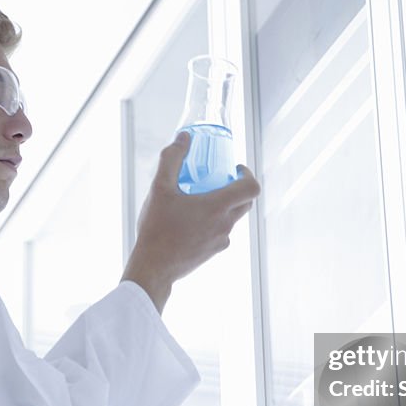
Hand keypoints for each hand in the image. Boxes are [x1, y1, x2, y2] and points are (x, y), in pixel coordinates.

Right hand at [122, 132, 259, 312]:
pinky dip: (214, 221)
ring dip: (224, 205)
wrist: (154, 267)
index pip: (252, 188)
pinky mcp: (214, 252)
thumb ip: (172, 158)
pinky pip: (222, 231)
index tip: (235, 169)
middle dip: (237, 187)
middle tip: (219, 180)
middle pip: (246, 202)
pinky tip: (192, 220)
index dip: (248, 175)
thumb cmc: (157, 229)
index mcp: (218, 207)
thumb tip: (183, 137)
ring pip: (233, 217)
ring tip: (201, 199)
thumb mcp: (159, 188)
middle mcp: (225, 224)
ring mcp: (222, 240)